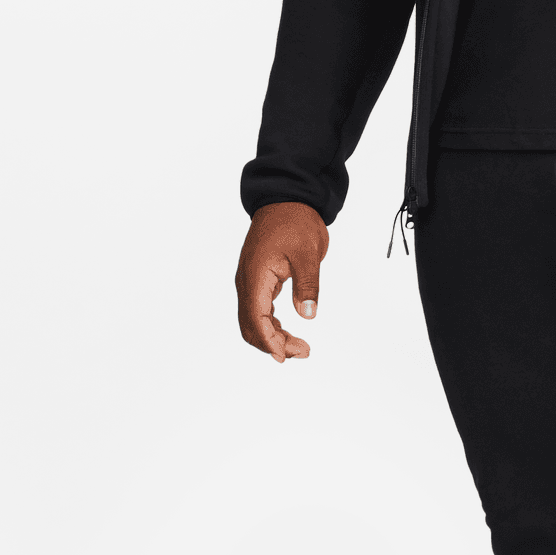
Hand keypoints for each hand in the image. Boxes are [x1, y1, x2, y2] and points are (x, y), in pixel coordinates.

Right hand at [235, 202, 328, 360]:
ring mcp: (250, 280)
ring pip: (253, 319)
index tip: (285, 355)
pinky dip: (271, 324)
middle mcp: (247, 281)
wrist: (287, 199)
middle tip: (302, 351)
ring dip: (272, 336)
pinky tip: (287, 331)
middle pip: (250, 325)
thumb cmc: (296, 221)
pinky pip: (258, 309)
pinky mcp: (258, 279)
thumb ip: (308, 284)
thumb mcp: (308, 253)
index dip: (269, 340)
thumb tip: (308, 314)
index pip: (255, 318)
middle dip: (272, 343)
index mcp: (255, 275)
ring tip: (300, 346)